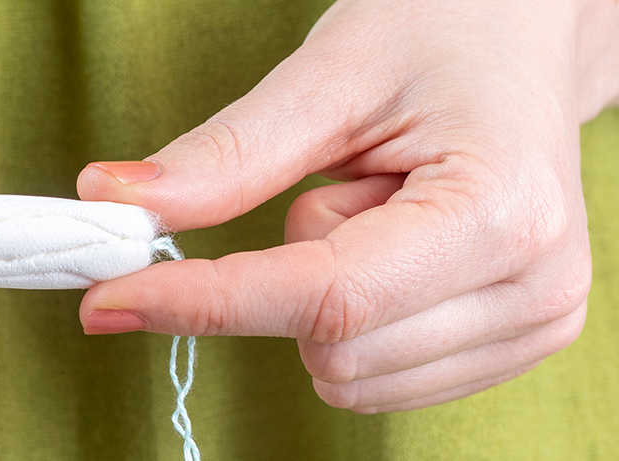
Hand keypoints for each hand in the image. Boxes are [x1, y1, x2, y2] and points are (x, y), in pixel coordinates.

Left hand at [77, 0, 618, 412]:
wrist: (518, 41)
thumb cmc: (439, 33)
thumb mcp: (327, 76)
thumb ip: (227, 157)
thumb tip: (113, 201)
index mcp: (502, 210)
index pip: (323, 298)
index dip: (203, 301)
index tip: (107, 296)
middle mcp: (536, 287)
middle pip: (330, 346)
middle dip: (285, 271)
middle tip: (340, 180)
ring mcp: (536, 324)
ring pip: (347, 374)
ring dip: (320, 296)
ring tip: (378, 205)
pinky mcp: (515, 344)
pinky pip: (375, 378)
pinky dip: (347, 318)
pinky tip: (391, 246)